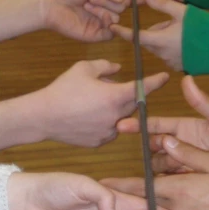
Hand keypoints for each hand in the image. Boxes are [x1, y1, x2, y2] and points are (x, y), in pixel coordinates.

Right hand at [38, 59, 168, 146]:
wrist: (43, 117)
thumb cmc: (62, 89)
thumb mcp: (83, 69)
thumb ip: (105, 66)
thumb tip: (118, 69)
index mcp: (114, 97)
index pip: (142, 88)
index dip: (155, 82)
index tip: (166, 77)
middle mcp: (116, 117)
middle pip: (132, 104)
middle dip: (125, 95)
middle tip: (108, 87)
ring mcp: (109, 132)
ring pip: (122, 118)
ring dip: (116, 109)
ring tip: (93, 102)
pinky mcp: (100, 142)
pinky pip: (111, 130)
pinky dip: (107, 121)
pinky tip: (89, 116)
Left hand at [41, 0, 127, 41]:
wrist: (51, 5)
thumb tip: (124, 0)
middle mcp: (105, 11)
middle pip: (121, 8)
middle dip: (108, 1)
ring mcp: (101, 24)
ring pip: (116, 18)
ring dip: (103, 9)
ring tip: (87, 4)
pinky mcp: (95, 35)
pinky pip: (110, 32)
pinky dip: (108, 23)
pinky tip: (99, 16)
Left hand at [111, 0, 185, 70]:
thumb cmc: (201, 26)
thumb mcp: (181, 11)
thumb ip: (161, 4)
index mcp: (160, 40)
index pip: (135, 36)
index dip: (123, 32)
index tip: (113, 28)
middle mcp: (162, 54)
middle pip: (147, 42)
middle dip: (152, 32)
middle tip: (167, 23)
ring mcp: (171, 62)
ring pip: (158, 48)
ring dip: (161, 39)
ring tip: (179, 30)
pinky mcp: (179, 66)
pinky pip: (168, 55)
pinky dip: (170, 47)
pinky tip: (184, 41)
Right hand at [117, 75, 208, 174]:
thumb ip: (203, 102)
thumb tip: (186, 79)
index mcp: (185, 128)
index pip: (157, 125)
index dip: (140, 125)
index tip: (122, 125)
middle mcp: (181, 145)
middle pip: (155, 146)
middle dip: (145, 150)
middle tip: (137, 156)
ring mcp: (184, 162)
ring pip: (159, 164)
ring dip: (152, 168)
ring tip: (144, 174)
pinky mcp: (188, 179)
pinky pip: (170, 180)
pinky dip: (161, 182)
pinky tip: (154, 188)